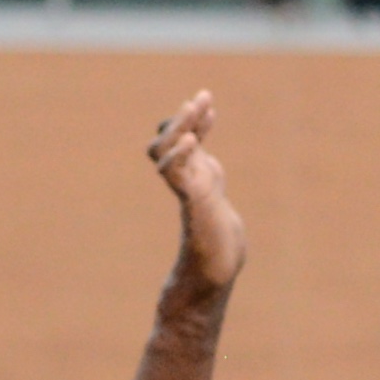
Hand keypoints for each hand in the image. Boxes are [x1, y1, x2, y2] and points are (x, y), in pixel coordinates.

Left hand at [145, 90, 248, 294]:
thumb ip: (202, 252)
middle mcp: (185, 186)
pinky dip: (201, 127)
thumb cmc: (209, 267)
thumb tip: (181, 281)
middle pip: (168, 147)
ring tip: (204, 97)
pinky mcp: (202, 177)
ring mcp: (192, 178)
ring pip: (181, 141)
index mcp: (187, 204)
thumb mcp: (210, 257)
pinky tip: (211, 111)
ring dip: (190, 118)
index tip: (190, 141)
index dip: (176, 155)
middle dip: (182, 123)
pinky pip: (197, 146)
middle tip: (197, 101)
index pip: (170, 171)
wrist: (211, 267)